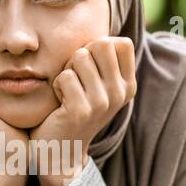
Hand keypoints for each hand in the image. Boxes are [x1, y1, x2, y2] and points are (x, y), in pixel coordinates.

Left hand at [30, 36, 137, 185]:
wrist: (61, 150)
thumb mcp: (98, 85)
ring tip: (68, 91)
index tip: (91, 68)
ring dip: (67, 71)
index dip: (99, 47)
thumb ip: (105, 61)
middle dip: (81, 55)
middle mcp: (120, 94)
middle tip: (76, 78)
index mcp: (128, 85)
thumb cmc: (75, 108)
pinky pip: (65, 76)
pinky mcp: (81, 110)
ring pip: (80, 57)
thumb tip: (105, 35)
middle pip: (101, 44)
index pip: (121, 43)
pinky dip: (56, 85)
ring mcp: (103, 103)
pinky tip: (60, 102)